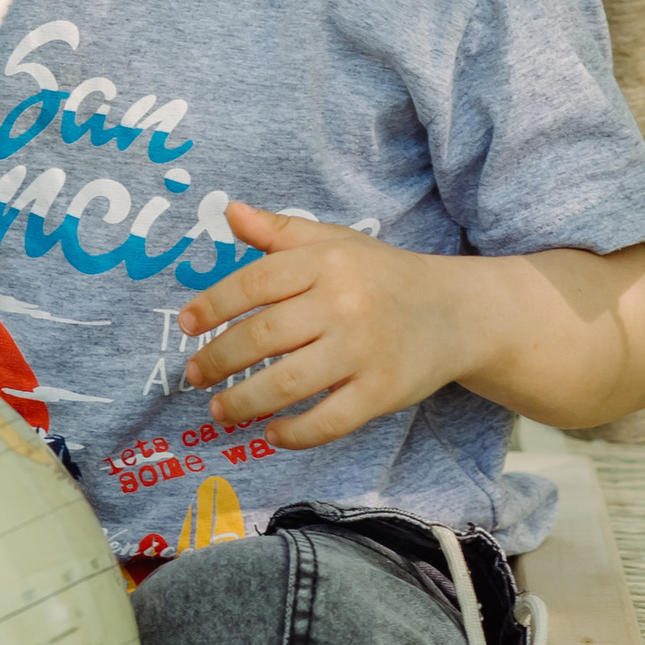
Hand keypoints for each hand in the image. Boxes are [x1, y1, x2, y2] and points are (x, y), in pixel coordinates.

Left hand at [178, 205, 491, 451]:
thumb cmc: (384, 276)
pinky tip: (270, 433)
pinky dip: (293, 433)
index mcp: (326, 263)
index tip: (186, 325)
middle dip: (218, 360)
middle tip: (194, 375)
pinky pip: (327, 421)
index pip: (254, 283)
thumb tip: (229, 210)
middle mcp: (342, 304)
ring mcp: (363, 351)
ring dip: (243, 402)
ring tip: (219, 410)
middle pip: (262, 337)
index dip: (212, 305)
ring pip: (287, 383)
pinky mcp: (382, 392)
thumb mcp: (337, 242)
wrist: (457, 313)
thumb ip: (281, 231)